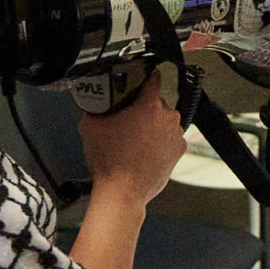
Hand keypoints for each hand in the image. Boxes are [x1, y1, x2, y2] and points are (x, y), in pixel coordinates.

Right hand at [78, 87, 186, 205]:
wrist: (122, 192)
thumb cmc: (111, 162)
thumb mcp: (90, 126)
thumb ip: (94, 108)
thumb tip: (94, 104)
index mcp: (149, 106)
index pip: (153, 79)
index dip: (147, 76)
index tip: (146, 76)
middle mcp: (167, 118)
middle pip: (157, 103)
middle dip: (144, 109)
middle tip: (127, 121)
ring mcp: (175, 135)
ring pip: (164, 122)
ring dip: (153, 127)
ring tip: (134, 141)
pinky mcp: (179, 151)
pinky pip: (169, 139)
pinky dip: (160, 142)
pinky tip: (144, 151)